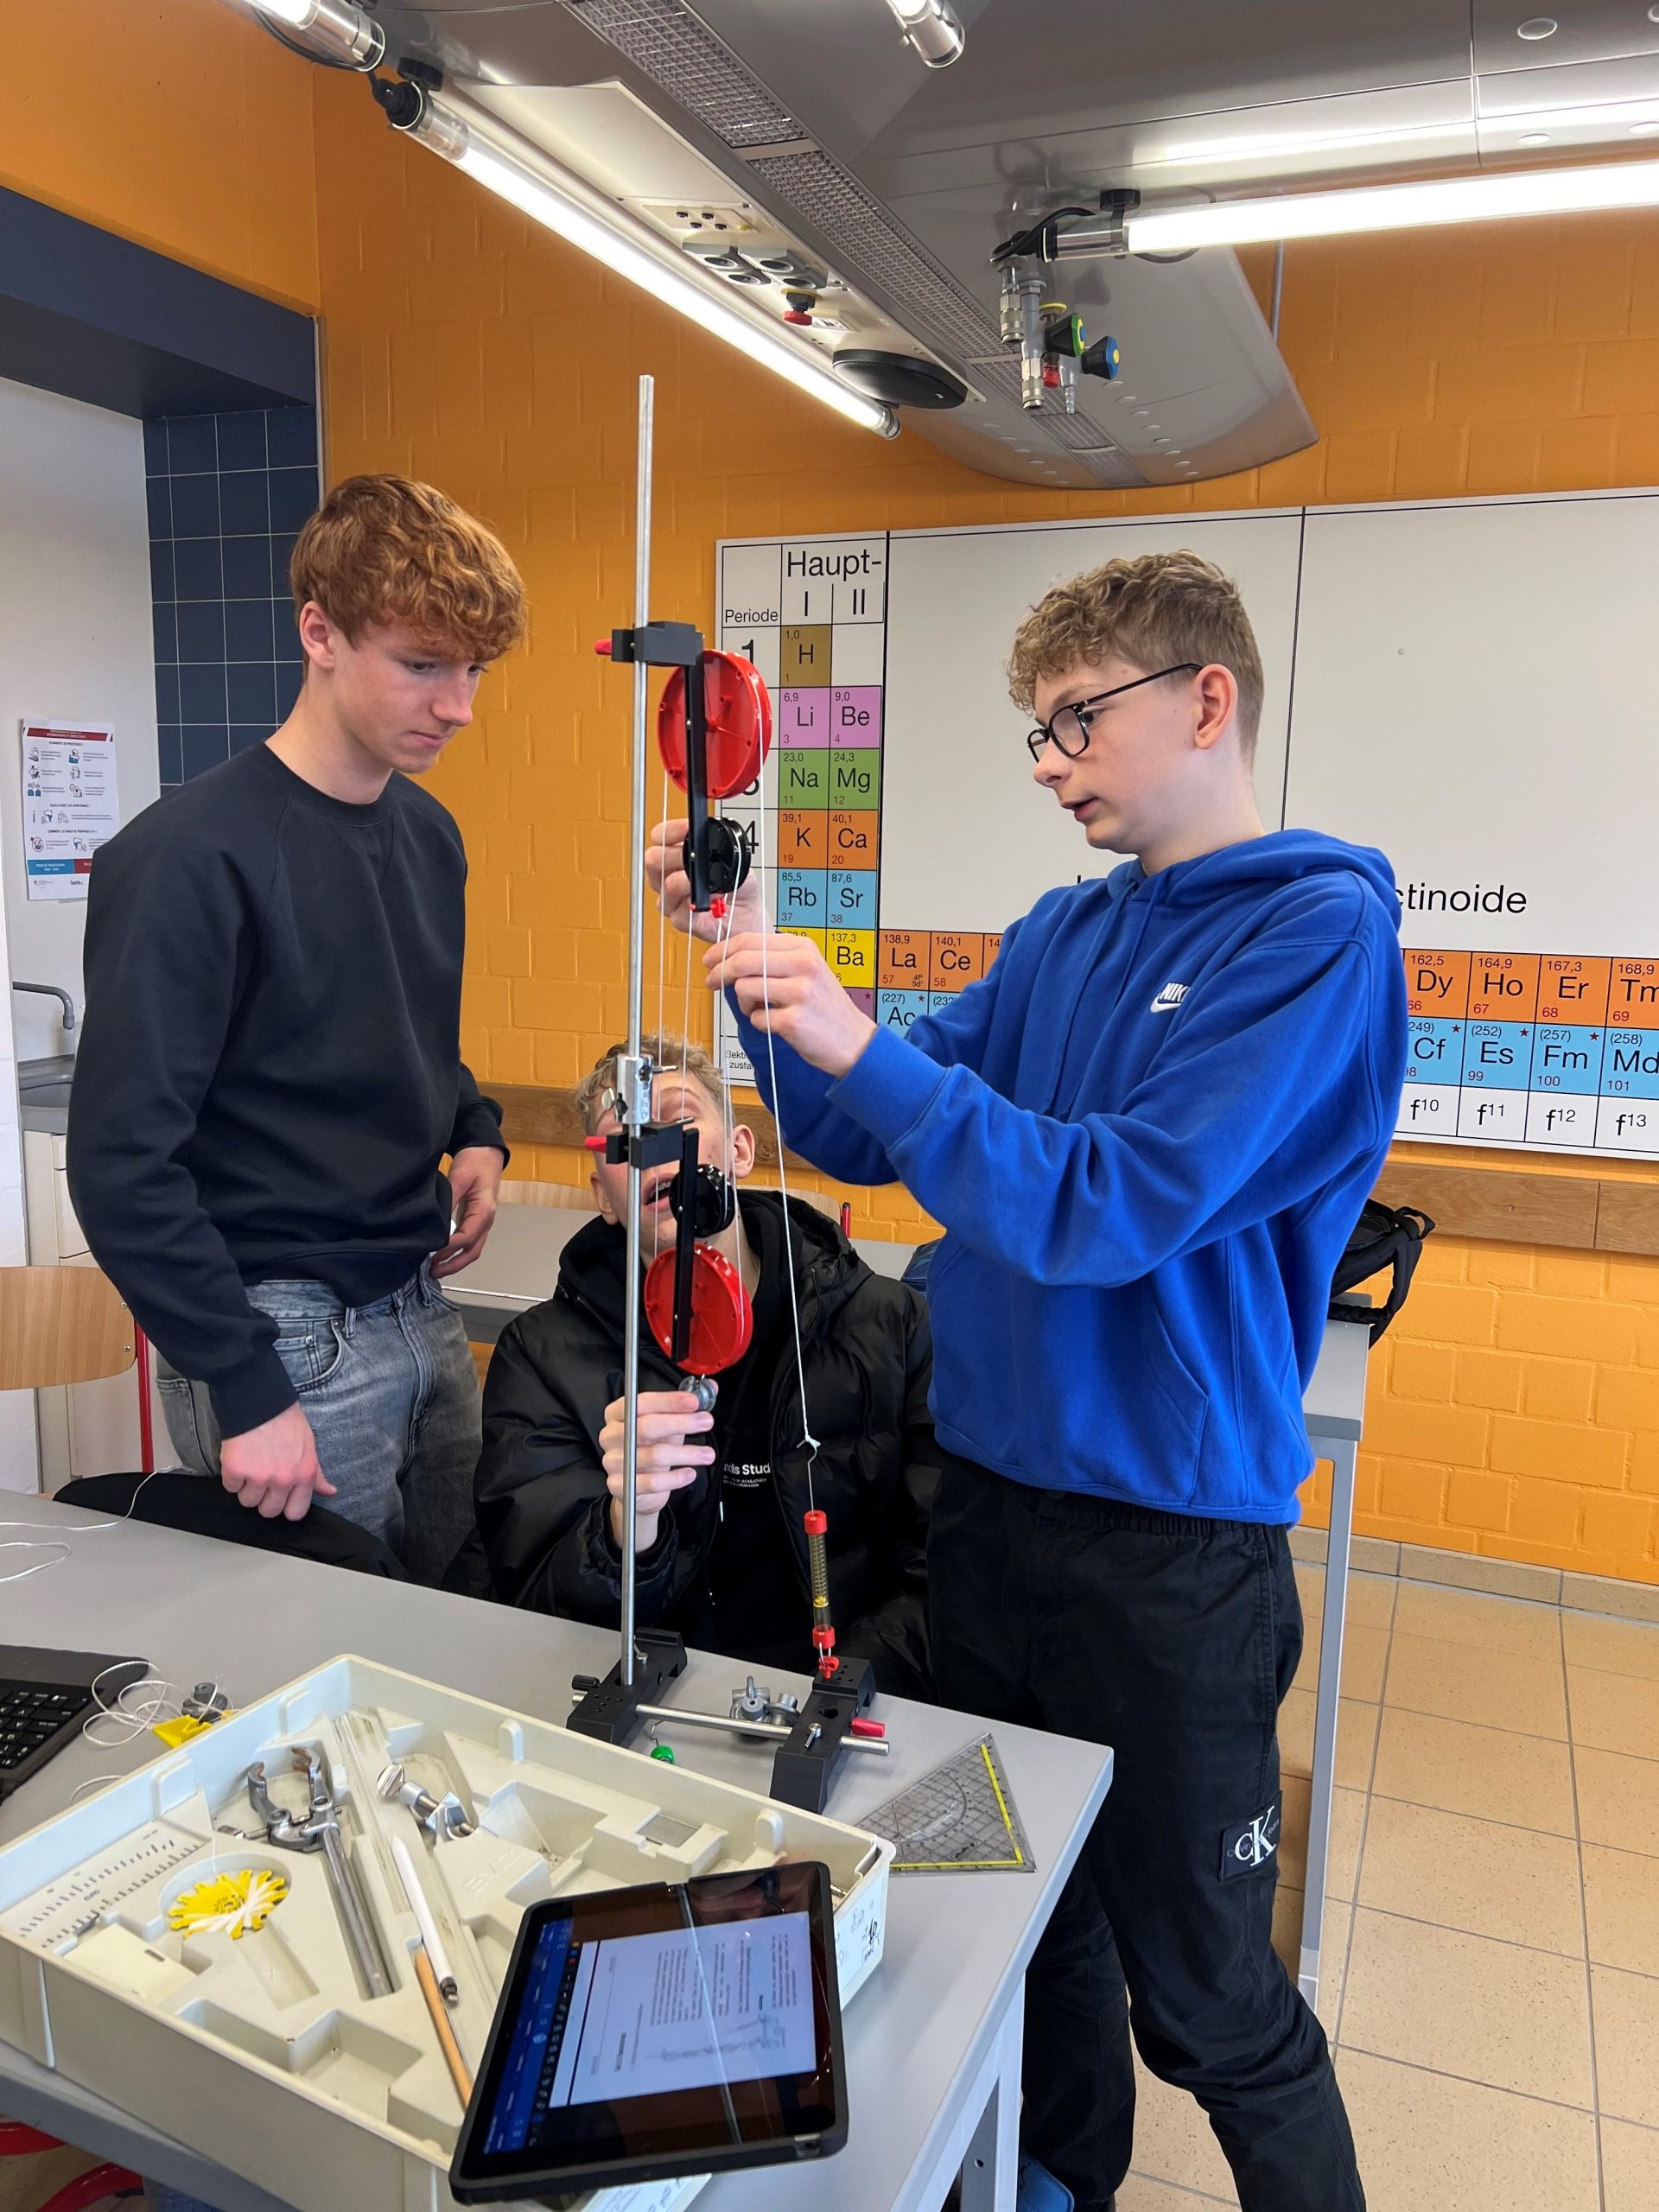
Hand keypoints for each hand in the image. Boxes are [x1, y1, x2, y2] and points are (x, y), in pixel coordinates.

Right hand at [219, 1402, 336, 1520]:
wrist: (260, 1401)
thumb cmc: (286, 1421)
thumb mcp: (309, 1446)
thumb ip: (316, 1474)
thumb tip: (329, 1492)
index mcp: (304, 1475)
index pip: (296, 1512)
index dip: (286, 1506)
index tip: (280, 1497)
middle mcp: (284, 1480)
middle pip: (268, 1511)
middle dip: (263, 1498)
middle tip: (262, 1477)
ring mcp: (259, 1477)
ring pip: (247, 1501)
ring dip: (246, 1487)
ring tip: (251, 1463)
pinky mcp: (236, 1471)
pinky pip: (230, 1487)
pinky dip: (232, 1475)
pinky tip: (239, 1457)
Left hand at [432, 1146, 504, 1277]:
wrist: (486, 1152)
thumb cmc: (475, 1162)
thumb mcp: (460, 1177)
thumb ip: (449, 1199)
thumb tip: (437, 1221)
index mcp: (484, 1211)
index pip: (467, 1238)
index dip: (449, 1248)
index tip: (430, 1252)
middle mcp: (485, 1221)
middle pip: (473, 1252)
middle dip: (453, 1265)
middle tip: (432, 1272)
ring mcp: (481, 1222)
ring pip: (472, 1250)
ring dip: (454, 1261)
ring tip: (435, 1268)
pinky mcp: (474, 1220)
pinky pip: (468, 1242)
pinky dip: (456, 1252)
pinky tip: (441, 1254)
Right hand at [599, 1391, 714, 1549]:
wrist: (637, 1485)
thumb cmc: (651, 1447)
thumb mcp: (667, 1424)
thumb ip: (685, 1406)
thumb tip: (710, 1388)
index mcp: (618, 1413)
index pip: (641, 1402)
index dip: (669, 1401)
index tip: (693, 1402)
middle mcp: (611, 1435)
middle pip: (646, 1427)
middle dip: (680, 1423)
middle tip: (706, 1422)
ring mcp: (613, 1461)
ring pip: (654, 1455)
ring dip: (686, 1453)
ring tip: (707, 1454)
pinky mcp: (619, 1485)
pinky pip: (651, 1483)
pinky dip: (675, 1478)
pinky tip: (690, 1473)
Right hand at [647, 818, 766, 942]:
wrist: (748, 916)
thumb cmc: (738, 888)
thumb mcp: (736, 861)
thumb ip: (722, 850)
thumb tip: (711, 845)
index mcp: (677, 856)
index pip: (660, 836)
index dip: (671, 830)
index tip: (689, 829)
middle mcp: (669, 877)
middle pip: (653, 859)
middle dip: (675, 855)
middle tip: (695, 857)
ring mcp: (672, 899)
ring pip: (664, 884)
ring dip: (684, 880)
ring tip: (701, 881)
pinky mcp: (681, 920)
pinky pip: (678, 911)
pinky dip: (694, 904)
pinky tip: (706, 902)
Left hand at [704, 930, 876, 1078]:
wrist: (854, 1041)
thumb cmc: (825, 1007)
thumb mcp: (807, 971)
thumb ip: (774, 960)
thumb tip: (730, 957)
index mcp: (803, 948)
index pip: (750, 940)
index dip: (722, 950)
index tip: (710, 960)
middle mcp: (803, 965)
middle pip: (742, 961)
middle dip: (718, 972)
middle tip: (711, 982)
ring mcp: (799, 992)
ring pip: (744, 989)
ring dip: (745, 1003)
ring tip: (763, 1009)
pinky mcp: (793, 1020)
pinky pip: (756, 1018)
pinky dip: (760, 1024)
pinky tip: (777, 1024)